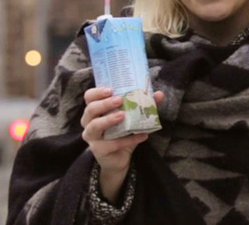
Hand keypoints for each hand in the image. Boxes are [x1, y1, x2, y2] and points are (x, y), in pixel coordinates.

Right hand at [81, 87, 163, 201]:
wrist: (120, 158)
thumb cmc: (123, 133)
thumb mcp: (133, 117)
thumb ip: (144, 105)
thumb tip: (159, 94)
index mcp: (95, 110)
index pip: (89, 97)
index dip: (97, 92)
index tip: (110, 89)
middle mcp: (89, 122)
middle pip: (91, 110)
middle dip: (104, 104)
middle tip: (119, 100)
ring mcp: (92, 137)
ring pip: (95, 126)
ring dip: (109, 119)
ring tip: (123, 115)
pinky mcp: (99, 150)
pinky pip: (112, 144)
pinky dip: (129, 140)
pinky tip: (143, 136)